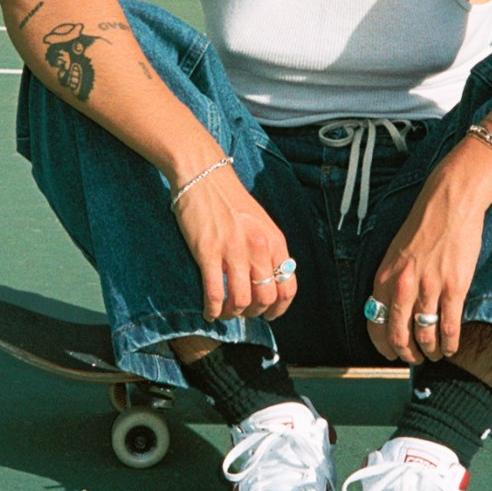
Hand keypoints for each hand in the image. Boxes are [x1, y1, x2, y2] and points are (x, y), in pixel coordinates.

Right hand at [171, 167, 296, 323]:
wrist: (203, 175)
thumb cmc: (230, 200)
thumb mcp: (260, 223)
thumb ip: (268, 250)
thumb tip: (269, 281)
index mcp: (275, 241)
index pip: (288, 287)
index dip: (279, 309)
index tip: (268, 315)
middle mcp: (259, 247)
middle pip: (265, 298)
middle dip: (254, 312)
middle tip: (242, 312)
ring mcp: (233, 250)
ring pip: (241, 300)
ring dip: (232, 314)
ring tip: (224, 313)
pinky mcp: (208, 251)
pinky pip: (214, 293)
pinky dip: (212, 310)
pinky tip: (208, 312)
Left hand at [365, 168, 486, 366]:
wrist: (450, 202)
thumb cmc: (423, 224)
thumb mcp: (395, 253)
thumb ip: (392, 281)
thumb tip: (392, 310)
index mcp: (385, 276)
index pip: (375, 323)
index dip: (383, 345)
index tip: (392, 353)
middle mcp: (403, 285)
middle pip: (399, 335)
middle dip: (407, 353)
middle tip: (415, 358)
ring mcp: (429, 287)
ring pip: (425, 335)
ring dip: (430, 351)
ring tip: (435, 354)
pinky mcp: (454, 287)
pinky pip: (449, 326)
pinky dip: (450, 344)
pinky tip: (451, 348)